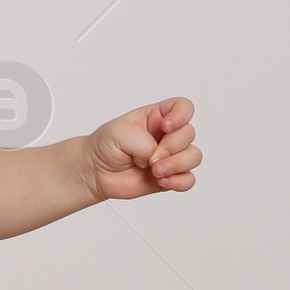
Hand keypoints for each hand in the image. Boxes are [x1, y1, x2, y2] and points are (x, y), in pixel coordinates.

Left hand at [84, 99, 199, 199]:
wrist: (95, 171)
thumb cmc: (106, 145)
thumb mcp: (118, 132)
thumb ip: (142, 141)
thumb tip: (156, 156)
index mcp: (157, 117)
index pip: (184, 107)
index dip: (181, 115)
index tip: (166, 127)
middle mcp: (167, 135)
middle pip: (189, 134)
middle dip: (170, 147)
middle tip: (149, 157)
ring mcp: (170, 156)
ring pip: (194, 156)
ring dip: (176, 165)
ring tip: (155, 171)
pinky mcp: (169, 176)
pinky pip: (188, 180)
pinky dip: (178, 182)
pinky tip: (161, 181)